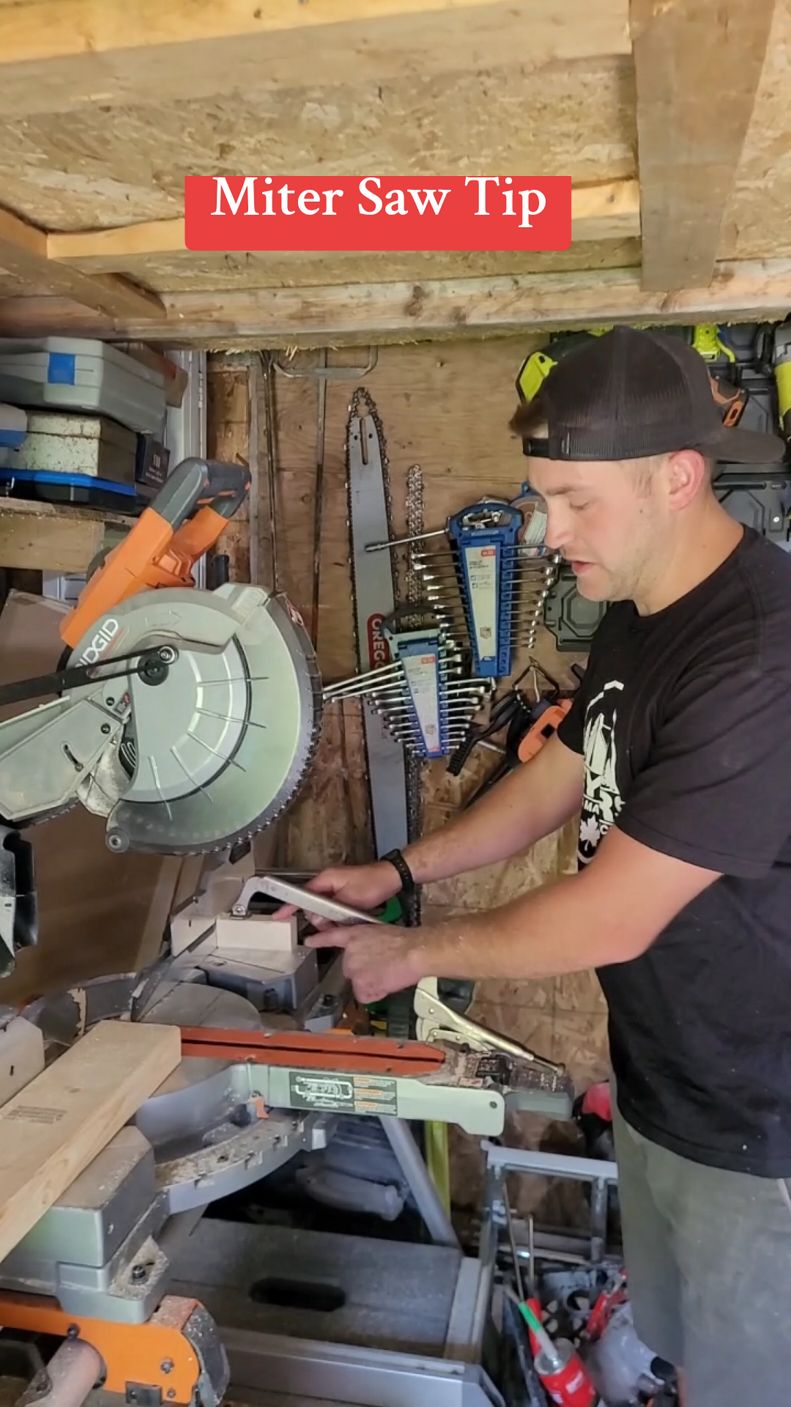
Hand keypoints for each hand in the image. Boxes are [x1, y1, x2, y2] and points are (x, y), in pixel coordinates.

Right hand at [273, 861, 401, 928]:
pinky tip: (347, 919)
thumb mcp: (350, 899)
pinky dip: (337, 915)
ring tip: (345, 920)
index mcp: (325, 879)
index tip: (279, 915)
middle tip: (332, 924)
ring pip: (323, 908)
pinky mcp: (343, 892)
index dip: (289, 906)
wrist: (391, 877)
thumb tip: (316, 919)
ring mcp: (335, 887)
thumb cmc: (374, 883)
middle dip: (319, 918)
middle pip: (312, 905)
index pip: (301, 894)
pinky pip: (333, 907)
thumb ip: (330, 910)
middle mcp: (327, 882)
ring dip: (330, 918)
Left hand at [305, 923, 427, 1003]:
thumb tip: (370, 952)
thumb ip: (368, 942)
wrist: (414, 952)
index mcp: (354, 936)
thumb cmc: (405, 941)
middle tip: (382, 966)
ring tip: (387, 974)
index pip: (331, 937)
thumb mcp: (381, 932)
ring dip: (370, 981)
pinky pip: (364, 995)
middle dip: (363, 969)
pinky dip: (374, 993)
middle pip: (349, 967)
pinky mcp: (361, 985)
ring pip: (358, 982)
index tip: (309, 941)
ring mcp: (353, 970)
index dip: (318, 940)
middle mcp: (349, 953)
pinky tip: (386, 984)